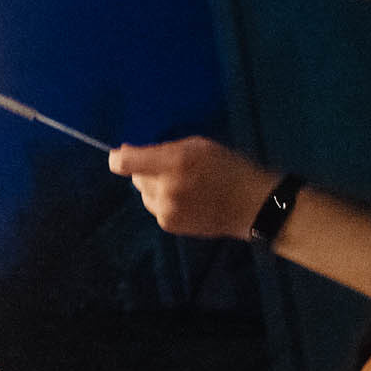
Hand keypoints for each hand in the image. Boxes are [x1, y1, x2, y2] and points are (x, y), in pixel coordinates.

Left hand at [108, 137, 275, 240]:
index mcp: (175, 162)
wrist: (252, 205)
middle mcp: (166, 188)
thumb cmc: (229, 168)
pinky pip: (155, 207)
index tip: (122, 154)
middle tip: (174, 169)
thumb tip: (125, 152)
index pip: (125, 163)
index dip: (118, 158)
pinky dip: (164, 202)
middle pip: (135, 177)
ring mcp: (166, 209)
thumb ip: (163, 149)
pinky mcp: (168, 224)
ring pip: (144, 194)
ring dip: (156, 188)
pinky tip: (188, 200)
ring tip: (184, 186)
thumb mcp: (200, 146)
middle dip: (148, 171)